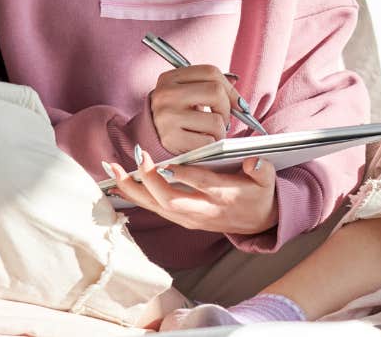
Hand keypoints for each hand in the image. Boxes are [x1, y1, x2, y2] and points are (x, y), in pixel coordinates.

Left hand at [104, 154, 278, 234]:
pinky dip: (134, 197)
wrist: (258, 222)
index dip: (184, 175)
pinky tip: (117, 185)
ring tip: (113, 169)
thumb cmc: (259, 194)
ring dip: (133, 189)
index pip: (202, 185)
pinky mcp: (181, 219)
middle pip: (170, 201)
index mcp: (224, 197)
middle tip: (137, 157)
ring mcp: (190, 218)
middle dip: (149, 181)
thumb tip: (254, 160)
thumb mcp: (268, 181)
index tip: (166, 162)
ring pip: (156, 206)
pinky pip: (153, 209)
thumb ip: (262, 169)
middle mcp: (203, 210)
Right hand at [149, 64, 240, 153]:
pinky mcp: (170, 138)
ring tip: (208, 133)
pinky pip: (208, 141)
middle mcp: (166, 94)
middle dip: (227, 109)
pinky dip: (211, 145)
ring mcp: (167, 116)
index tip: (237, 103)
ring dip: (220, 131)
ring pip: (216, 121)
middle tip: (222, 119)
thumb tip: (241, 104)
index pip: (211, 72)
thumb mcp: (187, 94)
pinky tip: (200, 142)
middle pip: (216, 92)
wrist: (149, 138)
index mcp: (170, 78)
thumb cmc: (177, 115)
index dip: (230, 88)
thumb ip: (211, 89)